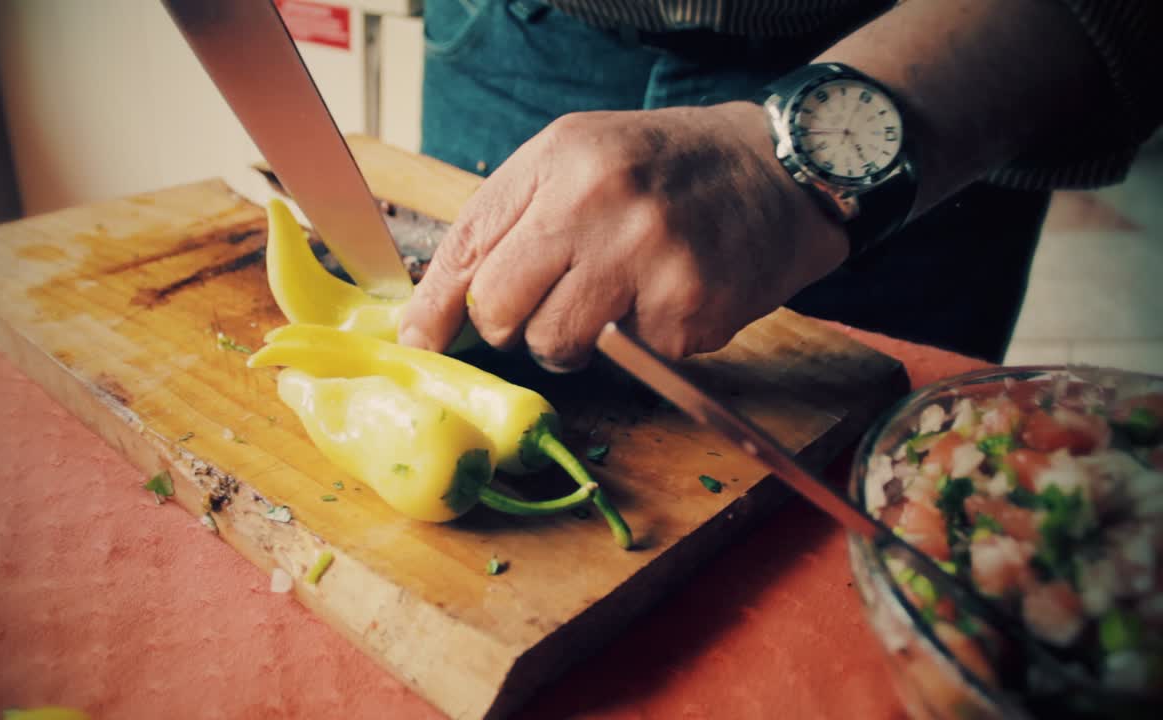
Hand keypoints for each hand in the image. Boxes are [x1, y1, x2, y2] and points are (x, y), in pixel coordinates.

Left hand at [398, 102, 848, 369]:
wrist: (776, 171)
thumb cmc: (662, 169)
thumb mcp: (576, 160)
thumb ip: (510, 220)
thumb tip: (440, 305)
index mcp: (562, 161)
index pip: (469, 247)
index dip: (436, 306)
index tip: (420, 340)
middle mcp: (600, 205)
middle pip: (500, 309)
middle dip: (508, 325)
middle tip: (544, 308)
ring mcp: (648, 261)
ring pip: (556, 346)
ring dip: (572, 341)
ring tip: (612, 300)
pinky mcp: (689, 312)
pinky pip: (630, 360)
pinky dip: (641, 341)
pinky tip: (668, 298)